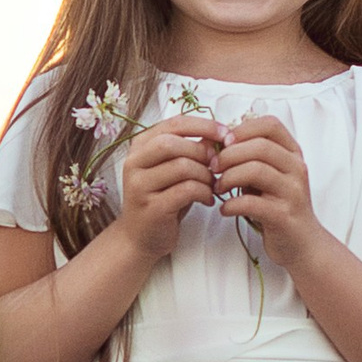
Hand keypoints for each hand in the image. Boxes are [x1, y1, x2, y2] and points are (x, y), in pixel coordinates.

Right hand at [118, 115, 221, 258]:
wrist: (141, 237)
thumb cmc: (163, 199)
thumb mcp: (177, 170)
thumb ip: (192, 150)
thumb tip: (220, 134)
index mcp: (141, 146)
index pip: (174, 123)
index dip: (204, 125)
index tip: (227, 134)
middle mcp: (134, 162)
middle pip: (173, 143)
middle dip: (203, 152)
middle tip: (218, 166)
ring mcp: (139, 185)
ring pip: (181, 166)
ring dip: (206, 175)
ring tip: (213, 185)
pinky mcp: (151, 207)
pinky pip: (186, 191)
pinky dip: (204, 193)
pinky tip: (208, 200)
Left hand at [209, 114, 319, 264]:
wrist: (302, 243)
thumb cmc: (277, 205)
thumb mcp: (267, 176)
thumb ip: (250, 158)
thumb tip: (215, 142)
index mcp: (292, 154)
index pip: (270, 125)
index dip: (243, 130)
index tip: (224, 143)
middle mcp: (297, 169)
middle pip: (260, 146)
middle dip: (229, 155)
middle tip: (212, 167)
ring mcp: (293, 192)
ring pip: (256, 170)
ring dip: (228, 178)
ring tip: (217, 188)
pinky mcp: (284, 216)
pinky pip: (252, 203)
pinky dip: (232, 204)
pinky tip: (225, 209)